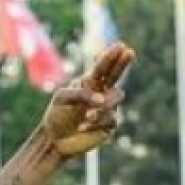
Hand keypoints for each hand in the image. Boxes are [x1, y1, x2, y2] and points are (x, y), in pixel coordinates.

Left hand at [40, 42, 134, 157]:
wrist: (55, 139)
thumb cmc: (57, 115)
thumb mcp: (61, 98)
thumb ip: (80, 93)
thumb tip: (101, 98)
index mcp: (90, 83)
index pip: (102, 67)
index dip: (110, 57)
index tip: (120, 45)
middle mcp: (102, 92)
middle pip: (116, 76)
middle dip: (122, 63)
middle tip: (129, 52)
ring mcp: (108, 108)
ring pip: (116, 98)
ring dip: (101, 106)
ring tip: (86, 116)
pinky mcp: (109, 124)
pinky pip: (110, 119)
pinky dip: (95, 122)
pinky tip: (82, 128)